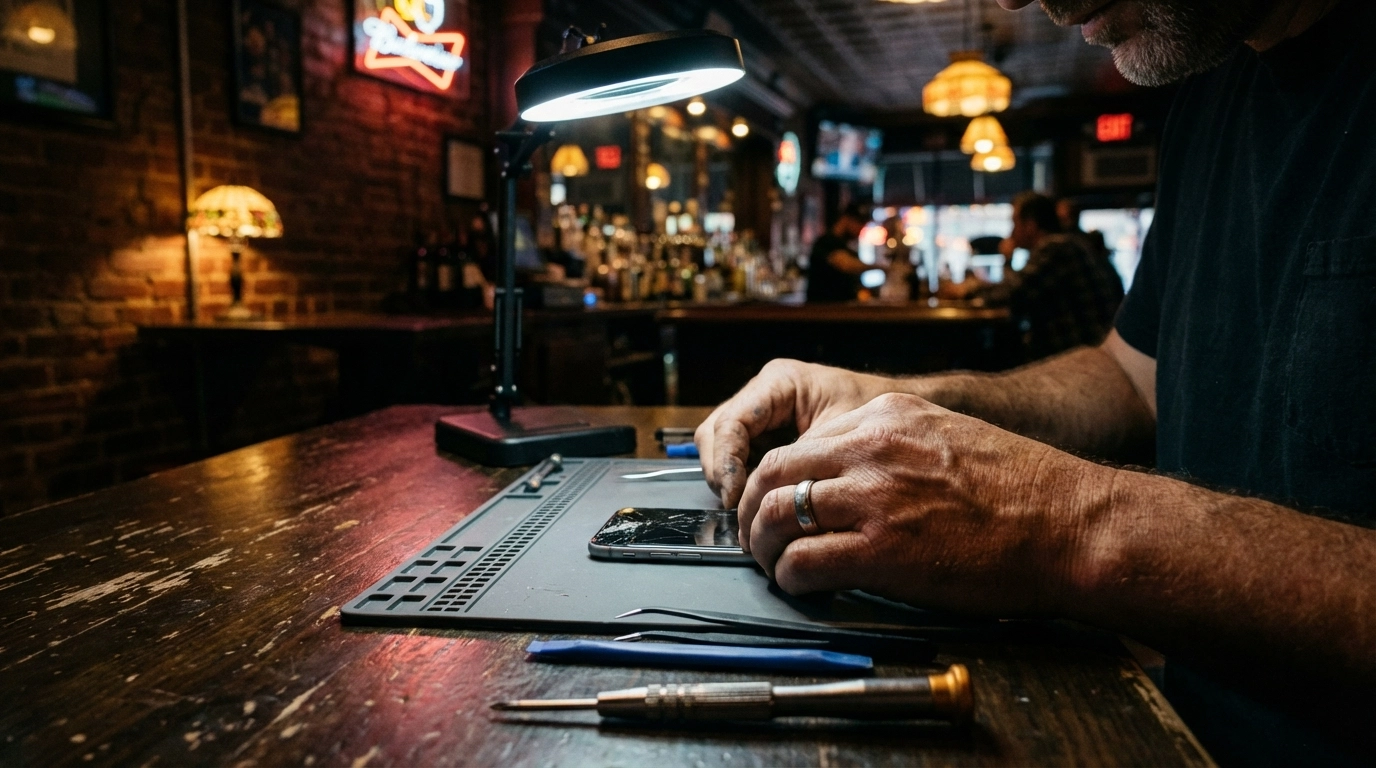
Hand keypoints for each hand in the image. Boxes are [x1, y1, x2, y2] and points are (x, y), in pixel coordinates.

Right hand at [695, 360, 914, 508]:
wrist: (901, 424)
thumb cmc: (879, 423)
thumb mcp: (842, 440)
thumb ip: (805, 464)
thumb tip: (775, 501)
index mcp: (779, 383)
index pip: (731, 423)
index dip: (727, 462)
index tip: (736, 494)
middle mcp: (764, 396)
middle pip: (715, 434)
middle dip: (721, 472)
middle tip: (738, 507)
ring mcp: (762, 417)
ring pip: (720, 447)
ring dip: (728, 480)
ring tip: (750, 509)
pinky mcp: (766, 437)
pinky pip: (739, 458)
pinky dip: (742, 481)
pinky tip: (760, 503)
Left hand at [736, 393, 1105, 617]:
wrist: (1068, 524)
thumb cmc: (1020, 490)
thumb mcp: (947, 435)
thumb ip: (892, 444)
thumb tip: (849, 473)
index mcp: (884, 417)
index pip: (798, 444)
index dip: (772, 481)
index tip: (771, 505)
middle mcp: (870, 448)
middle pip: (774, 475)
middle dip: (752, 511)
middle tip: (756, 539)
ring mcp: (873, 498)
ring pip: (778, 516)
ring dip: (764, 548)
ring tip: (774, 567)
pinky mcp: (881, 551)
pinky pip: (804, 563)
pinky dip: (791, 579)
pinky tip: (802, 587)